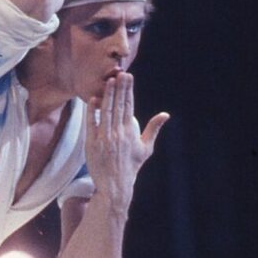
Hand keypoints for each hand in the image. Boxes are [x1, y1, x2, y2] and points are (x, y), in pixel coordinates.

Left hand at [85, 73, 168, 211]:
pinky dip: (92, 111)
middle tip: (120, 73)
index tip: (128, 77)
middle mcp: (119, 133)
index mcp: (131, 132)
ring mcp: (105, 138)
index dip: (128, 90)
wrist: (115, 185)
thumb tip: (165, 114)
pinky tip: (93, 99)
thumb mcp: (145, 148)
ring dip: (108, 95)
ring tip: (109, 81)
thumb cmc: (131, 166)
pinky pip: (92, 124)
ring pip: (106, 112)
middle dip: (120, 88)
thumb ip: (153, 129)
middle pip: (119, 106)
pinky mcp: (92, 144)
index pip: (130, 106)